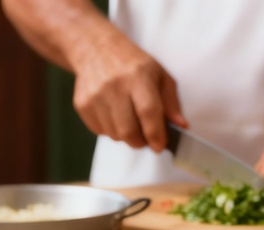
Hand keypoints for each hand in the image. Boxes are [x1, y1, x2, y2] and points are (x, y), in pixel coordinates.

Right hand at [70, 32, 186, 152]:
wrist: (96, 50)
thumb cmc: (133, 65)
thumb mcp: (159, 76)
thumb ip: (171, 102)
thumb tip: (181, 126)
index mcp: (138, 76)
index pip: (147, 111)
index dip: (155, 134)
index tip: (160, 146)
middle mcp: (114, 86)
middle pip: (128, 131)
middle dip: (141, 141)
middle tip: (146, 136)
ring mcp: (95, 96)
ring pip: (115, 135)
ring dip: (126, 135)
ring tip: (128, 118)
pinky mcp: (82, 105)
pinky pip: (100, 132)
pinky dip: (110, 129)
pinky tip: (113, 113)